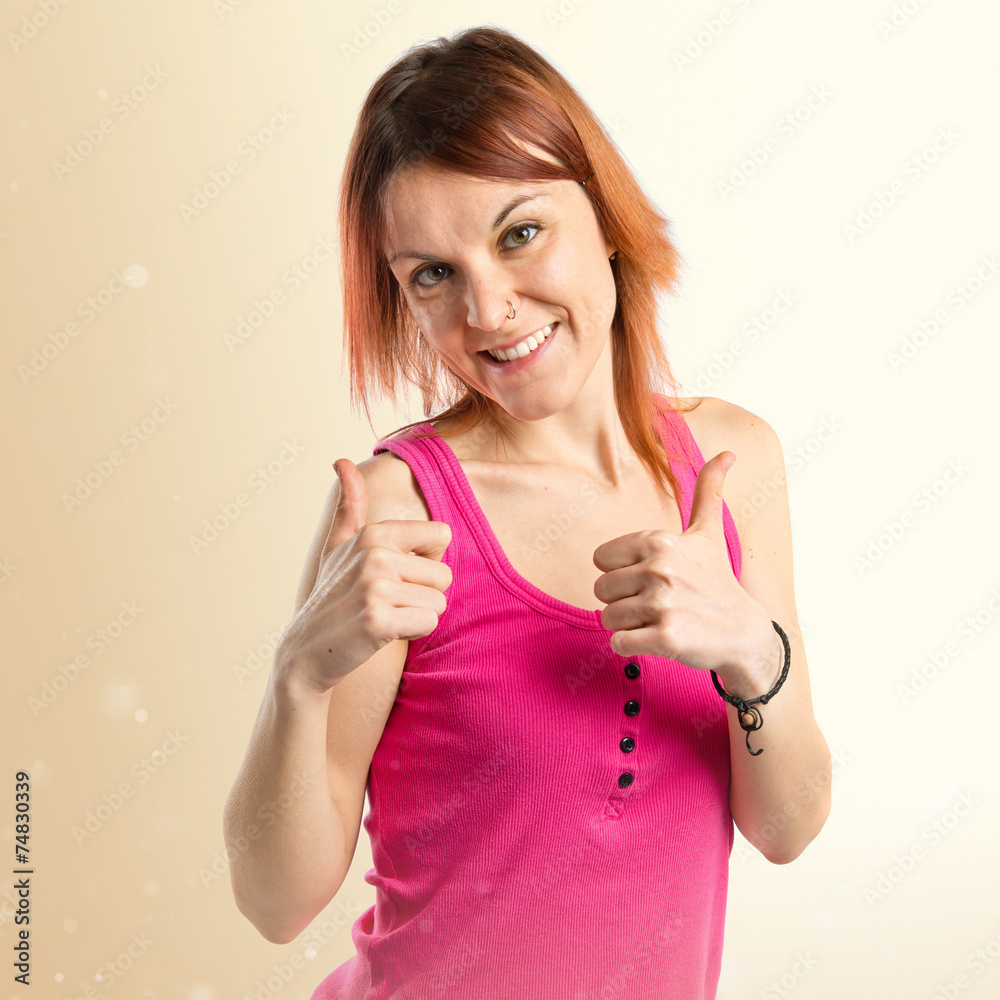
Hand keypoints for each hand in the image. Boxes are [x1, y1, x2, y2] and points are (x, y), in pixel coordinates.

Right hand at [275, 459, 452, 693]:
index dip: (426, 561)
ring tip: (384, 616)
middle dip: (423, 595)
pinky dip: (412, 633)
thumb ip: (349, 505)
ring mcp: (375, 587)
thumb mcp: (337, 546)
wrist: (307, 652)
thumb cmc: (332, 597)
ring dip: (417, 616)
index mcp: (375, 533)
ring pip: (439, 603)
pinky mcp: (378, 621)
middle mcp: (375, 555)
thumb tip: (341, 461)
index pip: (442, 535)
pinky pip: (428, 623)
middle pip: (444, 575)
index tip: (397, 574)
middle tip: (388, 602)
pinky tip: (383, 633)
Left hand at [592, 451, 775, 691]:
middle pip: (601, 590)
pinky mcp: (665, 637)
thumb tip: (728, 453)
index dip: (621, 573)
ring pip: (607, 618)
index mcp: (659, 541)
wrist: (744, 633)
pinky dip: (630, 645)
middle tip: (657, 603)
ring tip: (659, 620)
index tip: (651, 578)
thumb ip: (708, 491)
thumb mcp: (710, 533)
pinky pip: (618, 643)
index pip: (600, 560)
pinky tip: (657, 638)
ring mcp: (663, 603)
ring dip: (628, 625)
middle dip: (623, 601)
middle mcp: (659, 568)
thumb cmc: (717, 581)